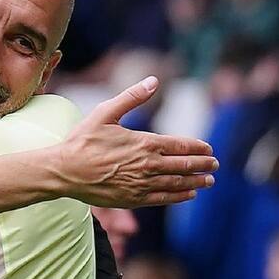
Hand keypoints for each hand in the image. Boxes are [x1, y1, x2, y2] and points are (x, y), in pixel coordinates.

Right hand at [59, 76, 217, 206]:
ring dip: (196, 182)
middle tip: (215, 164)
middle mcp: (147, 165)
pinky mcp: (132, 199)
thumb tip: (153, 80)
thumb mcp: (104, 112)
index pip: (181, 145)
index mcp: (143, 142)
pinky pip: (163, 198)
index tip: (209, 149)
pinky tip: (188, 194)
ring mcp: (141, 184)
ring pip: (177, 183)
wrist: (64, 171)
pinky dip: (179, 196)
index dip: (198, 147)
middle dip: (203, 165)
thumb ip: (131, 97)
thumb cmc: (82, 140)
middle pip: (184, 165)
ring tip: (209, 181)